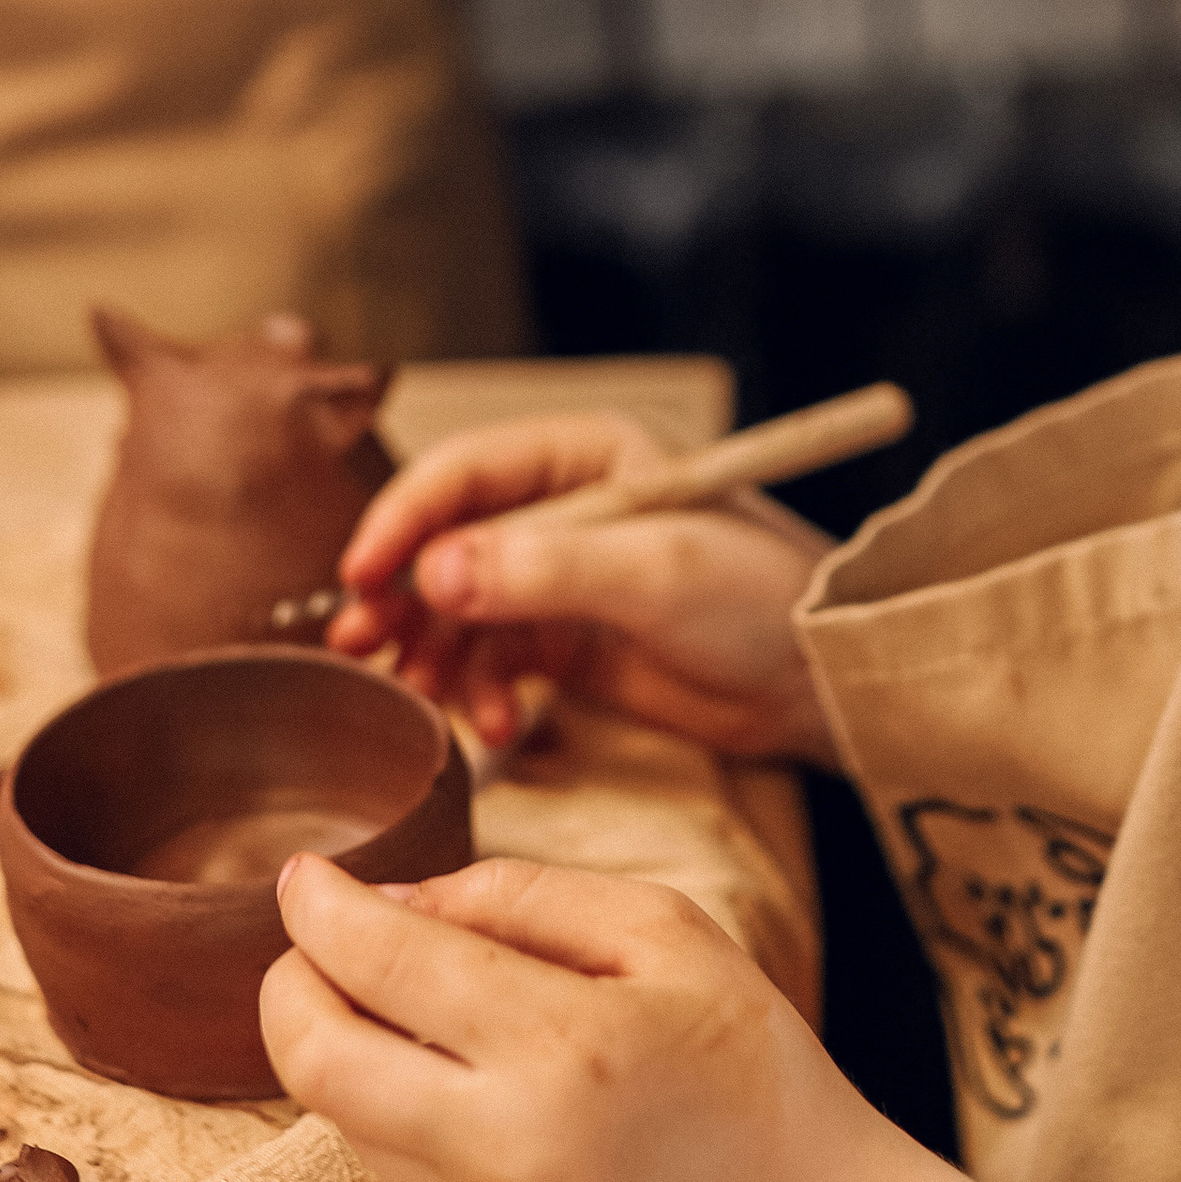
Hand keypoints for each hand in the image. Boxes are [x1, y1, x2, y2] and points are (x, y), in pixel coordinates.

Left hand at [261, 856, 895, 1181]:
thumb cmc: (752, 1075)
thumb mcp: (670, 937)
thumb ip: (523, 896)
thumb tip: (388, 901)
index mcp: (563, 1045)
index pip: (378, 958)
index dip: (319, 905)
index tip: (304, 878)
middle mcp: (500, 1152)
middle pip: (309, 1057)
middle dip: (288, 986)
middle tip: (312, 952)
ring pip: (347, 1119)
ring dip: (365, 1060)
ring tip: (452, 1039)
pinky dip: (417, 1133)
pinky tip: (504, 1126)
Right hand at [332, 413, 836, 764]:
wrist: (819, 681)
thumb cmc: (759, 598)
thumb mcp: (652, 573)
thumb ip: (542, 569)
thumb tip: (433, 572)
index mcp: (582, 457)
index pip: (464, 473)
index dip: (403, 520)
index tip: (361, 575)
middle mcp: (560, 509)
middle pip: (443, 540)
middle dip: (399, 593)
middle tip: (361, 642)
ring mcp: (558, 578)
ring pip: (456, 608)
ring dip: (432, 651)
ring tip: (424, 693)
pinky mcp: (566, 642)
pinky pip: (490, 661)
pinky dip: (478, 692)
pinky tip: (494, 724)